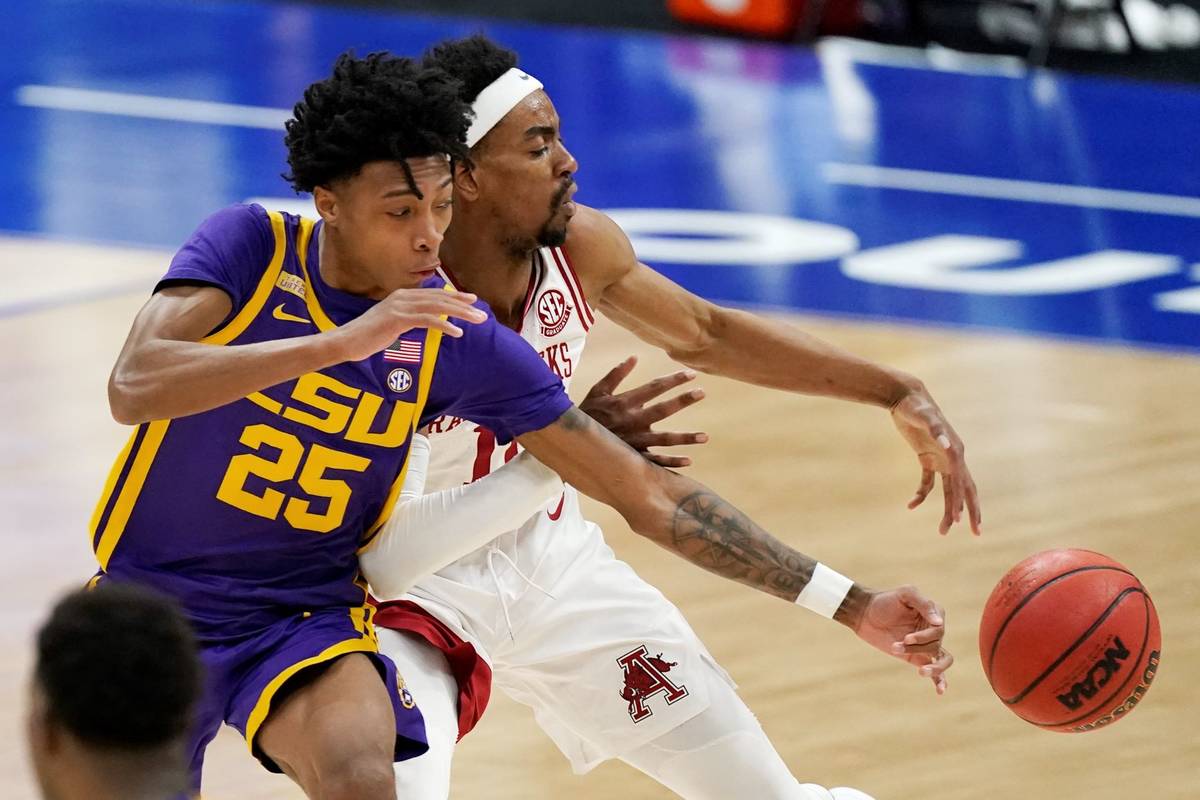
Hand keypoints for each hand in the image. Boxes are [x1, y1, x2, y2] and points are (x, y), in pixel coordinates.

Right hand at [334, 288, 485, 361]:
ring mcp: (400, 307)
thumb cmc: (368, 336)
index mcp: (402, 296)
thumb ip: (408, 318)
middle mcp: (402, 297)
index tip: (471, 301)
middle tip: (481, 312)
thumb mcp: (391, 323)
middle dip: (463, 304)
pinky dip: (444, 325)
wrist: (346, 342)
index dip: (454, 296)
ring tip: (477, 320)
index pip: (434, 294)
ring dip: (460, 314)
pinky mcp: (397, 319)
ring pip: (437, 307)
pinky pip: (427, 320)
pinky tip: (457, 332)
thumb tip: (424, 320)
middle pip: (439, 298)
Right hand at [579, 355, 706, 467]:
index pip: (654, 388)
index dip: (673, 380)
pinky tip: (688, 461)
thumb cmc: (585, 414)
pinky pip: (655, 462)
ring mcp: (634, 441)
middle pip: (663, 409)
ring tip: (705, 437)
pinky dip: (671, 463)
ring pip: (664, 440)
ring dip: (685, 439)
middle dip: (683, 400)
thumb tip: (634, 357)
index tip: (691, 374)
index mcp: (624, 403)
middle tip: (701, 393)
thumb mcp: (597, 391)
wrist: (570, 443)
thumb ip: (616, 374)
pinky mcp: (632, 458)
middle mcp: (632, 421)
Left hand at [853, 585, 951, 694]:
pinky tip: (940, 690)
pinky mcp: (917, 657)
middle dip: (917, 647)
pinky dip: (940, 681)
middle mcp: (933, 630)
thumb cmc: (885, 601)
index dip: (924, 636)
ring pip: (941, 659)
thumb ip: (924, 604)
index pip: (939, 629)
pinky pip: (935, 672)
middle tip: (897, 645)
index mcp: (934, 613)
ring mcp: (926, 645)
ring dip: (932, 667)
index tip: (906, 638)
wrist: (865, 614)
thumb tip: (940, 623)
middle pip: (936, 644)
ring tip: (921, 671)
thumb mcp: (905, 594)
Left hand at [890, 387, 981, 534]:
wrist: (905, 396)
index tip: (961, 521)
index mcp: (956, 452)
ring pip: (949, 490)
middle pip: (964, 490)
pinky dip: (921, 495)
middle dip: (970, 512)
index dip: (963, 502)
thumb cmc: (916, 406)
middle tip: (976, 534)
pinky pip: (928, 482)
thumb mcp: (925, 417)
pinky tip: (911, 505)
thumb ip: (936, 430)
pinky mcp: (927, 458)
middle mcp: (953, 457)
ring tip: (944, 530)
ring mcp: (941, 458)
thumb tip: (949, 446)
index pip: (963, 483)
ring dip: (948, 509)